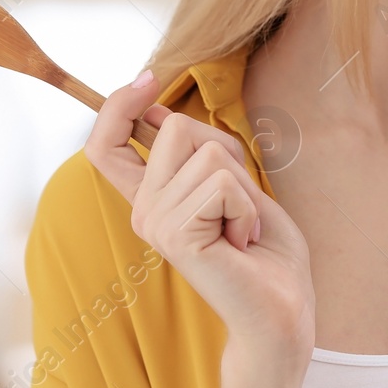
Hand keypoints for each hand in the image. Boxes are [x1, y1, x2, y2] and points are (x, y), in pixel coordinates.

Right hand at [85, 70, 315, 367]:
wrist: (282, 308)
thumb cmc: (265, 250)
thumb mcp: (233, 182)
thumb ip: (197, 149)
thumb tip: (157, 109)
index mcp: (151, 198)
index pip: (105, 144)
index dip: (117, 105)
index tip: (146, 79)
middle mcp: (143, 210)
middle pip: (174, 125)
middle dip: (225, 150)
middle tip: (237, 204)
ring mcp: (154, 222)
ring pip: (205, 150)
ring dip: (243, 186)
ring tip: (240, 228)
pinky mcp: (174, 234)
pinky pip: (221, 180)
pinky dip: (247, 206)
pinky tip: (241, 242)